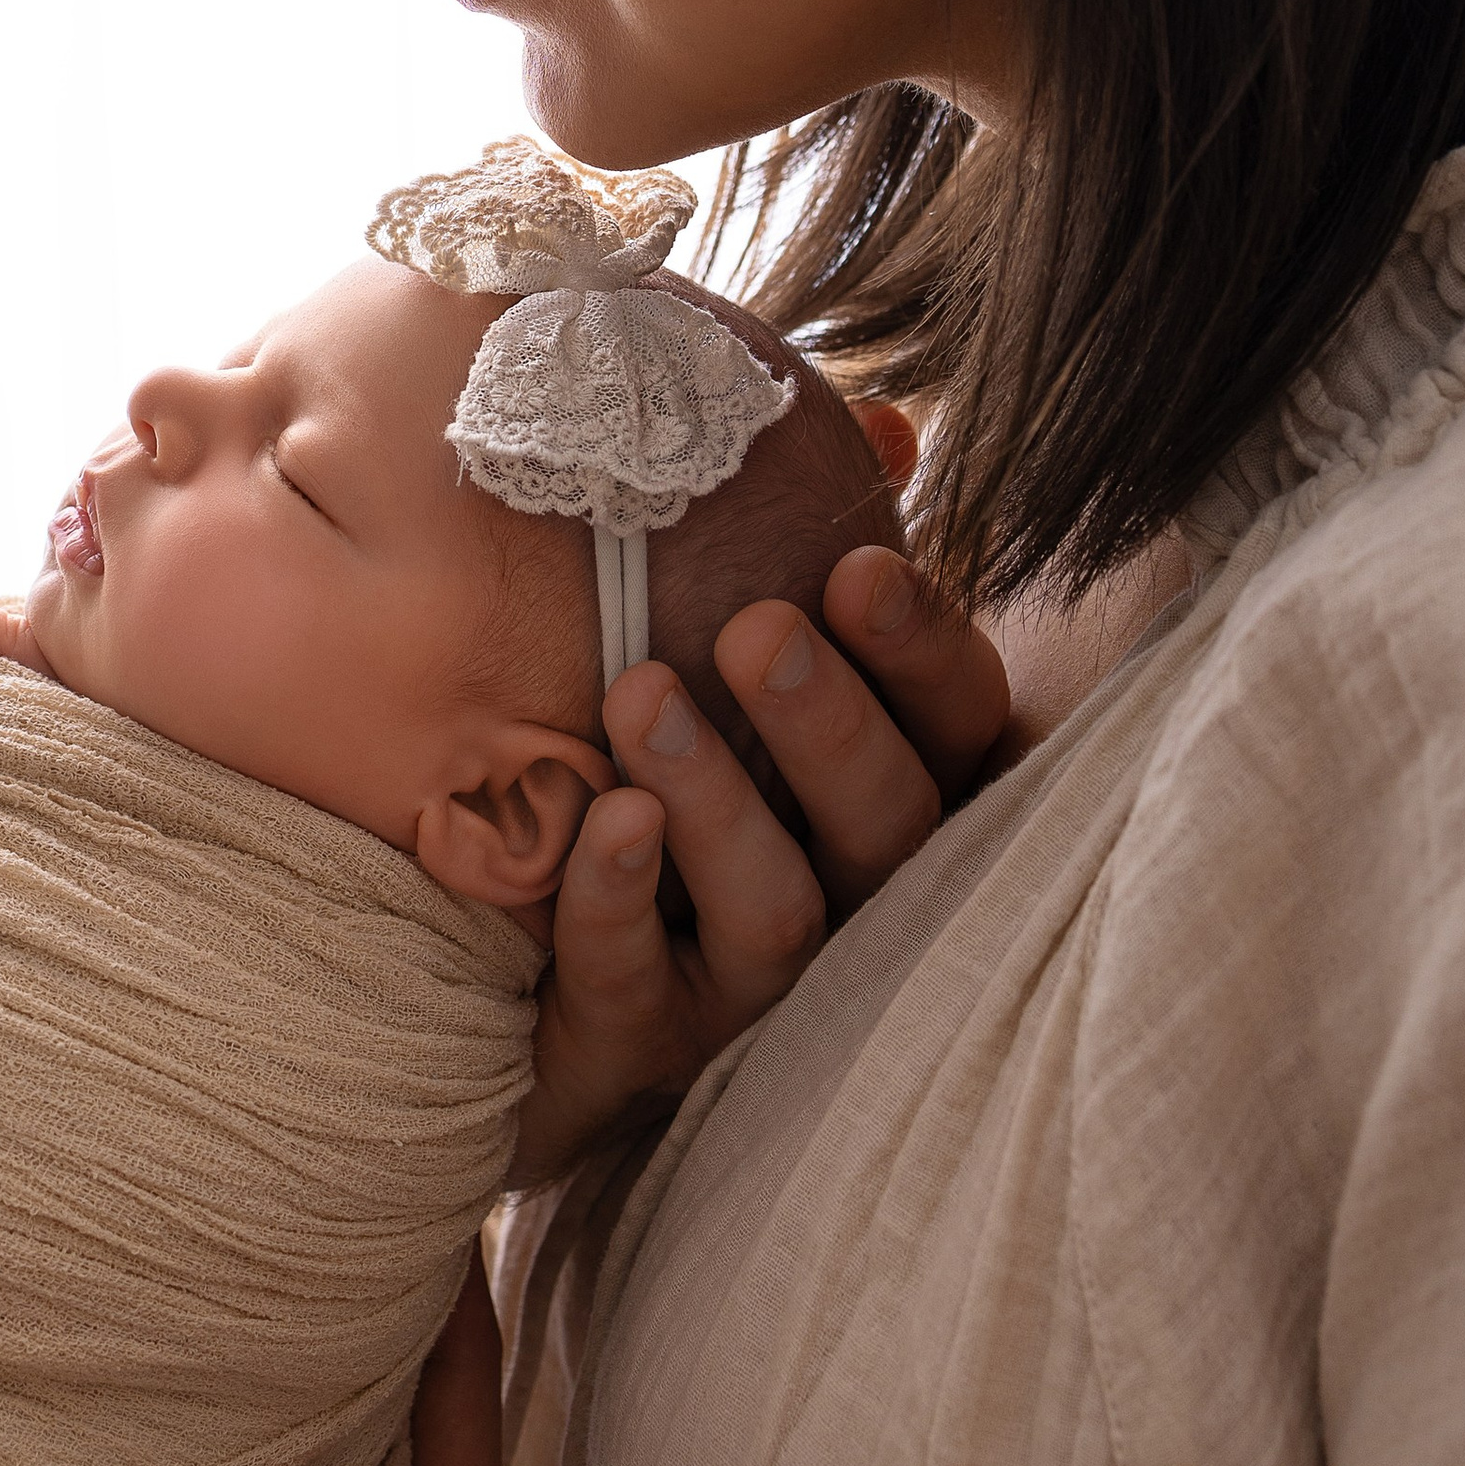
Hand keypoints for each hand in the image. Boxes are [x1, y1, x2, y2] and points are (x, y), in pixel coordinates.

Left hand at [512, 542, 1008, 1184]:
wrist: (506, 969)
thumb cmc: (662, 766)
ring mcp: (751, 983)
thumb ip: (804, 540)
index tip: (857, 563)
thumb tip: (891, 424)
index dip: (924, 648)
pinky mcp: (643, 1041)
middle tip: (760, 627)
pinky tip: (600, 821)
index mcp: (888, 784)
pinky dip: (619, 901)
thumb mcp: (726, 646)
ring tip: (643, 697)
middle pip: (892, 822)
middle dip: (832, 723)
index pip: (958, 722)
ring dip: (720, 804)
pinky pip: (637, 982)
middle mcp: (848, 891)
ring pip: (782, 912)